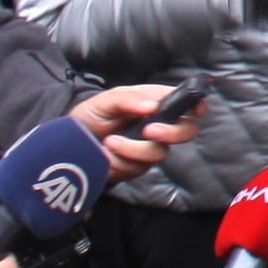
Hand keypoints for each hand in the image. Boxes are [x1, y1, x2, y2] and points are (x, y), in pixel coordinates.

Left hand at [74, 82, 197, 179]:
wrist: (70, 144)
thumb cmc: (91, 115)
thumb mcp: (105, 101)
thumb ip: (127, 100)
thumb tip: (152, 106)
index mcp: (153, 101)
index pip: (185, 101)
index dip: (196, 103)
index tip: (196, 110)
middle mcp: (157, 124)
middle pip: (186, 131)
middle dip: (171, 133)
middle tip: (148, 131)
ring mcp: (149, 147)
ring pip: (159, 153)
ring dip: (132, 149)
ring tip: (109, 143)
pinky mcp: (138, 166)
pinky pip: (138, 168)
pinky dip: (120, 162)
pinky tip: (106, 155)